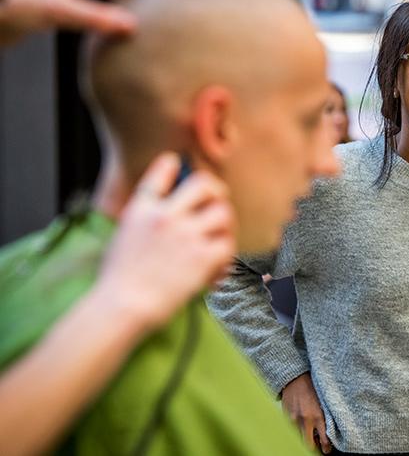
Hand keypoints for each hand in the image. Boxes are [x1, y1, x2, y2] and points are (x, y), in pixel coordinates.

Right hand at [92, 152, 235, 333]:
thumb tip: (161, 213)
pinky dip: (226, 256)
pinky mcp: (202, 257)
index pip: (162, 171)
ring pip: (223, 213)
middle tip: (217, 205)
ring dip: (225, 226)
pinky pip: (228, 245)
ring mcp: (186, 235)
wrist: (123, 306)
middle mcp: (166, 216)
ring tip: (219, 239)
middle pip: (204, 184)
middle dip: (216, 192)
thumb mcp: (122, 237)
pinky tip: (216, 269)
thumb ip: (143, 219)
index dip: (174, 164)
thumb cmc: (117, 281)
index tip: (180, 165)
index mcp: (142, 209)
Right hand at [281, 373, 330, 453]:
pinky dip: (295, 431)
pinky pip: (290, 431)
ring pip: (298, 439)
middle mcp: (305, 420)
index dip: (326, 448)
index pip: (324, 440)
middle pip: (308, 445)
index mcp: (318, 416)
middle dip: (313, 448)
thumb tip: (326, 432)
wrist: (295, 378)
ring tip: (308, 435)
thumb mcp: (323, 403)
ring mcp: (293, 420)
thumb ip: (324, 418)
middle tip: (316, 446)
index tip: (326, 450)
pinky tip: (299, 426)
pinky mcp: (285, 418)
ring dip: (303, 440)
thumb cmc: (311, 388)